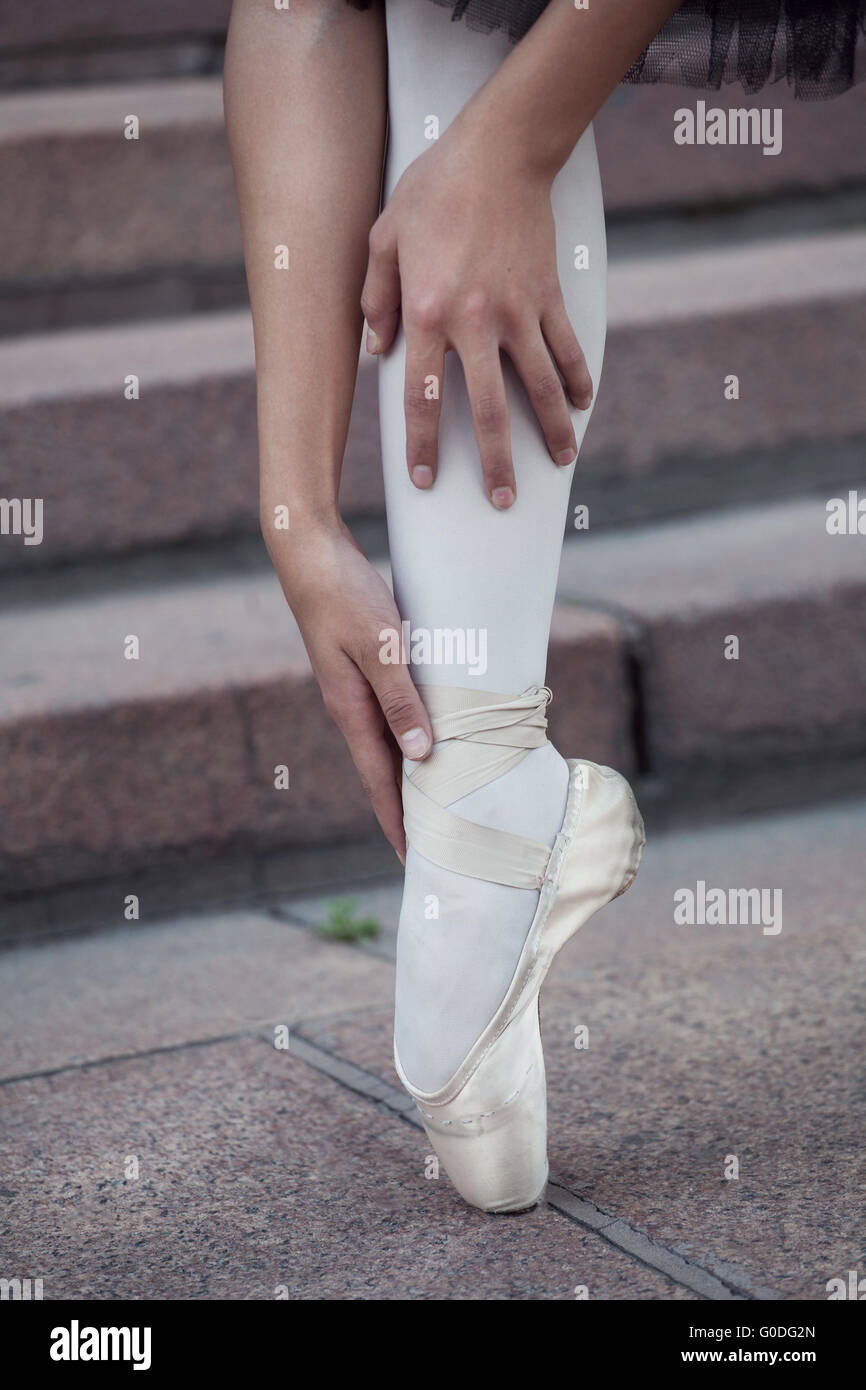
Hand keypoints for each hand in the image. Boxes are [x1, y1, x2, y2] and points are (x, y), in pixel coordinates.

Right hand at [267, 520, 432, 860]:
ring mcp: (355, 687)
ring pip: (391, 741)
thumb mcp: (378, 648)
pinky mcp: (364, 665)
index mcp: (350, 710)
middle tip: (437, 840)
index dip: (398, 820)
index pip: (379, 781)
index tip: (415, 858)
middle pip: (385, 769)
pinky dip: (413, 731)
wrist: (308, 551)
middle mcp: (351, 706)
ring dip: (413, 771)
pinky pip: (393, 711)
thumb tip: (422, 755)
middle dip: (407, 807)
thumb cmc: (342, 594)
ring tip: (441, 798)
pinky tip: (434, 733)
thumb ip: (400, 701)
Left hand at [361, 114, 593, 507]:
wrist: (499, 149)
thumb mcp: (384, 239)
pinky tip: (582, 407)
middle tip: (502, 500)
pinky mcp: (549, 295)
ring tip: (560, 463)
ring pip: (540, 386)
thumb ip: (375, 299)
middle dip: (496, 463)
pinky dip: (578, 379)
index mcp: (427, 313)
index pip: (423, 397)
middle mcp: (475, 322)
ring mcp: (518, 311)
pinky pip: (567, 348)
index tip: (426, 480)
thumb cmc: (433, 190)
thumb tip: (376, 353)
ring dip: (552, 431)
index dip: (424, 445)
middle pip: (489, 410)